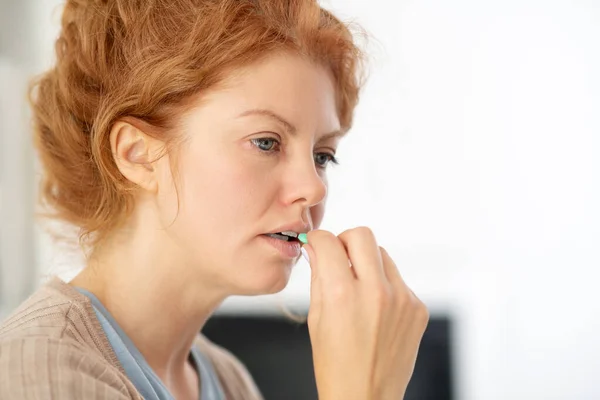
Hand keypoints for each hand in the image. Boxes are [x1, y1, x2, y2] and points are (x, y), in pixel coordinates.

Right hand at [304, 227, 428, 399]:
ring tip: (359, 290)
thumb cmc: (335, 365)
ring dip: (367, 263)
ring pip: (383, 255)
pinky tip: (377, 310)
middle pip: (362, 235)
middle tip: (340, 258)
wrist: (366, 398)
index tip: (317, 244)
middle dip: (346, 241)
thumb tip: (316, 248)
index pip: (328, 242)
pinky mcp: (418, 308)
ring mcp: (402, 299)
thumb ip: (318, 277)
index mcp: (342, 295)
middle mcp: (375, 292)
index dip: (318, 240)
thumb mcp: (316, 319)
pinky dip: (385, 286)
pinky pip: (398, 280)